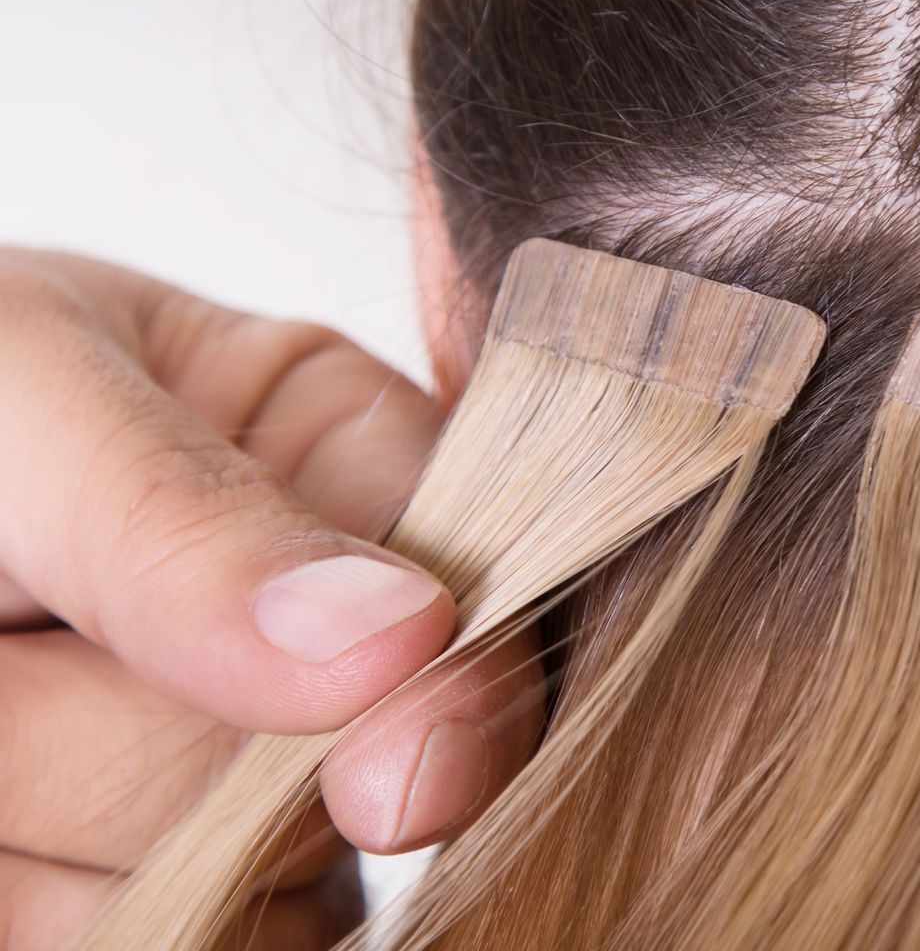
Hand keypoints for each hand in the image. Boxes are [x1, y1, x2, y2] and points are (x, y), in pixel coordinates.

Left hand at [0, 250, 541, 947]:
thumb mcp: (21, 396)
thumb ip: (190, 519)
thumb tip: (401, 644)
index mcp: (349, 473)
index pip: (493, 601)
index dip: (457, 698)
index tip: (396, 780)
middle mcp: (324, 654)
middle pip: (341, 791)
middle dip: (131, 746)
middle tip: (2, 642)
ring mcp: (232, 804)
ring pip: (235, 912)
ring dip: (49, 847)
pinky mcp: (147, 907)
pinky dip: (37, 912)